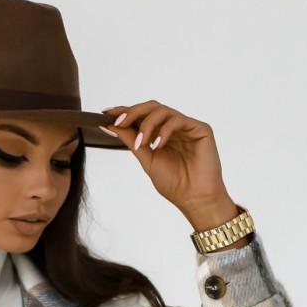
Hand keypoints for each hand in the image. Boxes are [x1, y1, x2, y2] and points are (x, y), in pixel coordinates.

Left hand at [98, 99, 235, 227]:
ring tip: (142, 142)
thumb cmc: (174, 184)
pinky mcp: (200, 128)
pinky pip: (177, 120)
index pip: (142, 117)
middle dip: (133, 112)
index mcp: (161, 134)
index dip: (125, 112)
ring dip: (147, 124)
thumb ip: (131, 141)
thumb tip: (110, 126)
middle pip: (151, 107)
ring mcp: (187, 126)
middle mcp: (173, 127)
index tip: (106, 113)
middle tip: (119, 122)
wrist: (194, 198)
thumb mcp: (146, 160)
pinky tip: (158, 145)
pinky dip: (164, 130)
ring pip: (163, 111)